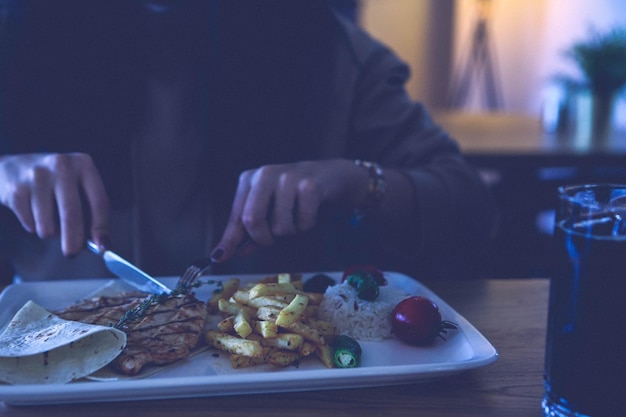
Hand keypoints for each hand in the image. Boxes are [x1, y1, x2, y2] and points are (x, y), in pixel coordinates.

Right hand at [0, 153, 110, 255]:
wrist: (14, 168)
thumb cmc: (53, 180)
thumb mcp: (76, 184)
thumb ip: (90, 208)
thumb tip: (101, 241)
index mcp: (83, 165)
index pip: (99, 201)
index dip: (102, 227)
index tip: (102, 245)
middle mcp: (62, 166)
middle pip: (72, 214)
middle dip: (73, 240)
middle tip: (72, 253)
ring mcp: (37, 176)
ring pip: (47, 224)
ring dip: (49, 233)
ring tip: (48, 225)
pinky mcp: (17, 189)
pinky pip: (30, 223)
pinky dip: (33, 227)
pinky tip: (32, 214)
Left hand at [211, 159, 367, 261]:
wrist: (332, 176)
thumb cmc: (295, 196)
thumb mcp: (268, 209)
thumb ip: (248, 231)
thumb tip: (224, 254)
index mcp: (250, 179)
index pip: (236, 216)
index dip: (230, 240)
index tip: (220, 258)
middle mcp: (265, 174)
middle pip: (252, 219)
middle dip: (262, 239)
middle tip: (271, 240)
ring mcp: (288, 178)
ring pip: (280, 226)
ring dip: (290, 232)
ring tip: (296, 217)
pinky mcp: (310, 185)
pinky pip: (303, 223)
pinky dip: (307, 225)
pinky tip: (310, 211)